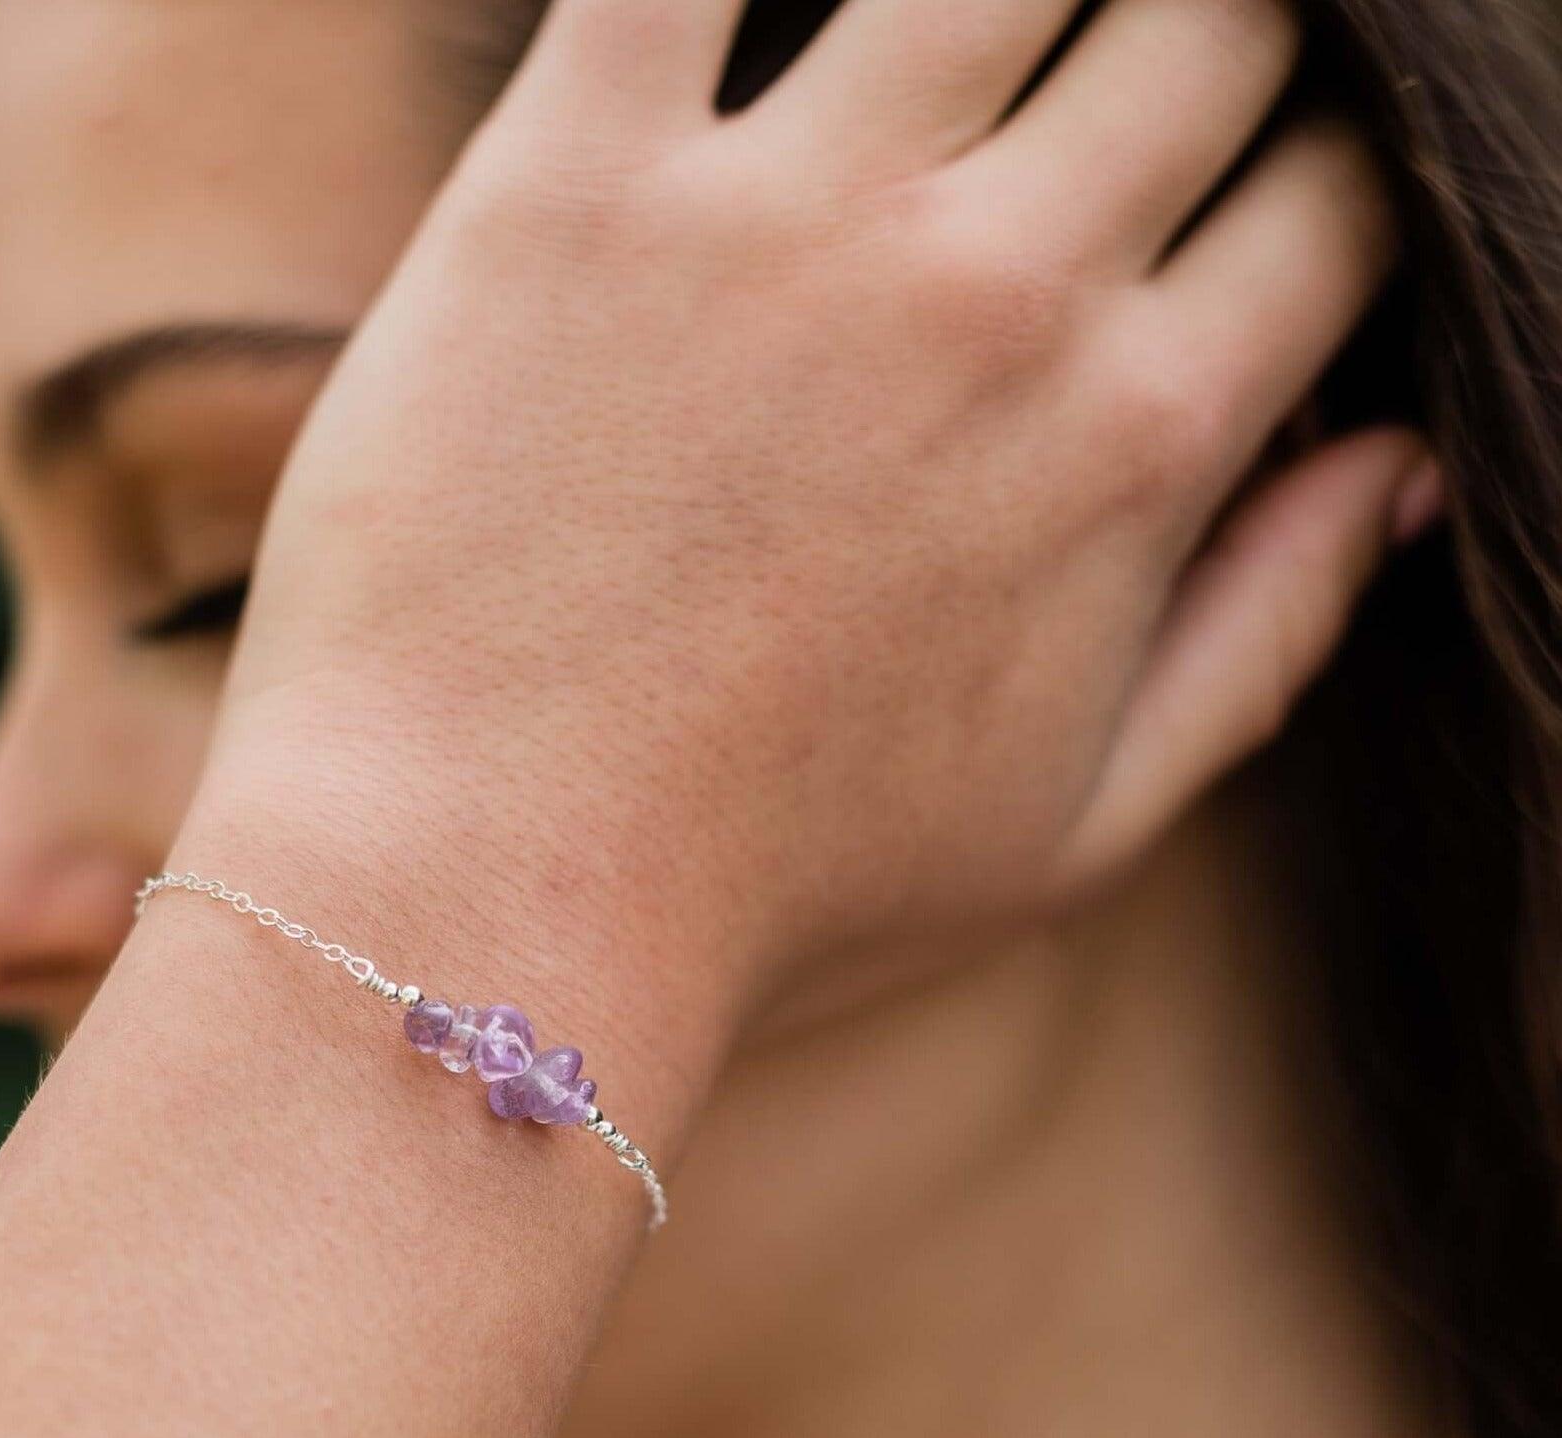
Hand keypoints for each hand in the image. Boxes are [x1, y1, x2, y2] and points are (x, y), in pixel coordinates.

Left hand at [199, 0, 1422, 1050]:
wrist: (487, 893)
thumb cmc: (774, 894)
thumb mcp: (1074, 830)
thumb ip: (1266, 636)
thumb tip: (1405, 466)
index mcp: (1133, 439)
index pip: (1333, 199)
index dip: (1317, 190)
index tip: (1235, 227)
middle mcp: (993, 289)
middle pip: (1210, 26)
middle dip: (1202, 54)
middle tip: (1107, 120)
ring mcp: (780, 217)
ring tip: (962, 64)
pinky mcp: (571, 182)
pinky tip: (749, 13)